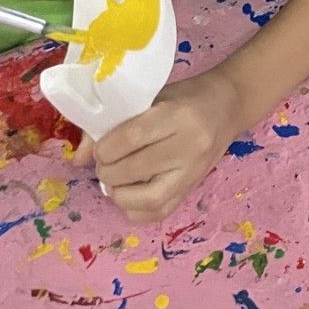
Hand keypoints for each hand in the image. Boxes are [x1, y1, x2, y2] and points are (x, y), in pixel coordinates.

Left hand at [74, 71, 241, 222]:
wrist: (229, 105)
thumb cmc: (188, 96)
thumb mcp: (152, 97)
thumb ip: (115, 124)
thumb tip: (78, 159)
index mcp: (179, 116)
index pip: (131, 139)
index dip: (105, 148)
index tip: (100, 148)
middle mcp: (190, 147)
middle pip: (133, 170)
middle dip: (107, 171)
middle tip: (105, 163)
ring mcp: (194, 172)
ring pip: (145, 199)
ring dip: (119, 193)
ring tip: (117, 179)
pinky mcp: (194, 189)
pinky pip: (158, 213)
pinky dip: (135, 209)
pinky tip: (132, 192)